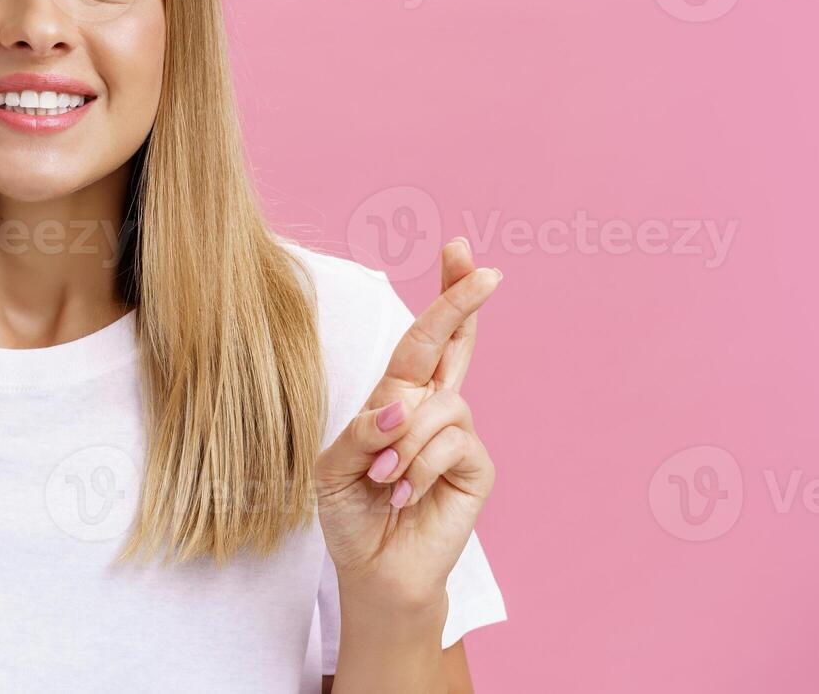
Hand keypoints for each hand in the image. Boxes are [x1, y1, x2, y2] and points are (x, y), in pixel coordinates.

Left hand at [316, 239, 501, 607]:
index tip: (457, 249)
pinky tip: (404, 495)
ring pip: (439, 406)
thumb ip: (362, 429)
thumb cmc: (351, 514)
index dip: (444, 295)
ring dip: (402, 443)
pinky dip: (418, 468)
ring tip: (382, 480)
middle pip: (455, 342)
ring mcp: (459, 436)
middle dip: (463, 301)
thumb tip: (403, 405)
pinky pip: (450, 443)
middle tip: (485, 270)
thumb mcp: (334, 466)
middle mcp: (433, 409)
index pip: (424, 338)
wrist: (373, 570)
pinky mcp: (476, 468)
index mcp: (398, 398)